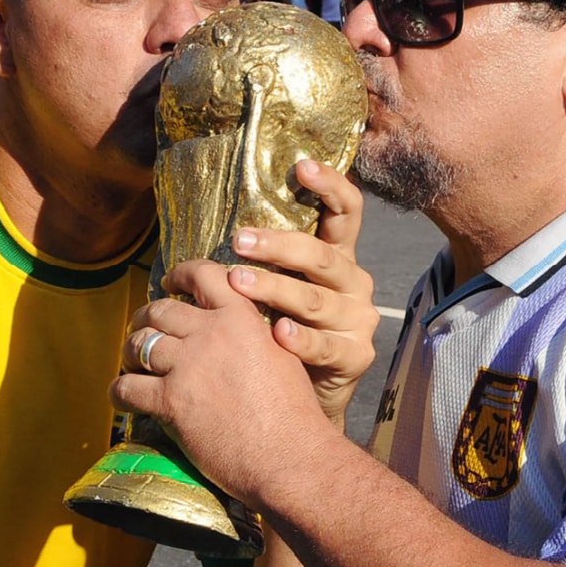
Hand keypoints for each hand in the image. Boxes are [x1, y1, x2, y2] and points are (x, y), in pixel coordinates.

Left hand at [119, 156, 377, 418]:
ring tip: (239, 283)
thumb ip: (260, 263)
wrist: (303, 402)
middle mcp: (354, 283)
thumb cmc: (280, 336)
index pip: (346, 212)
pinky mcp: (355, 357)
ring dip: (276, 289)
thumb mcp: (276, 293)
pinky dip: (300, 340)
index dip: (330, 185)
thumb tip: (207, 230)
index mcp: (337, 259)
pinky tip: (277, 335)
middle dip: (281, 246)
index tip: (300, 164)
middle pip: (323, 256)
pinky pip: (325, 345)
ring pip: (316, 299)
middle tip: (240, 241)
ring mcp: (358, 321)